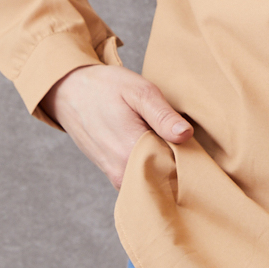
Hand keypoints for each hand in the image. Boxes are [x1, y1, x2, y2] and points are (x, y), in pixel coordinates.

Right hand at [40, 64, 192, 189]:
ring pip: (154, 180)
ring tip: (171, 143)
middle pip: (166, 178)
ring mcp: (117, 177)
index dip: (193, 158)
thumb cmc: (105, 88)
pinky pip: (142, 179)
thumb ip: (163, 115)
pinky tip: (156, 148)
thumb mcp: (139, 91)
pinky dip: (153, 167)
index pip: (176, 169)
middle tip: (187, 142)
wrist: (69, 92)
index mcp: (131, 152)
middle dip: (182, 165)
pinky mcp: (114, 175)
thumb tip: (186, 135)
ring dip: (167, 166)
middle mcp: (122, 172)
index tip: (199, 145)